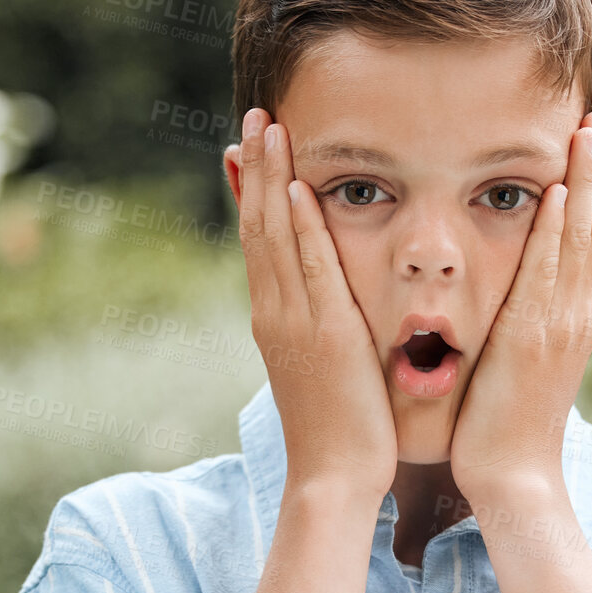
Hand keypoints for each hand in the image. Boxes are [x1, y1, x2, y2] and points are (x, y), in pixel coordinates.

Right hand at [226, 108, 397, 503]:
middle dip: (254, 168)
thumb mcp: (325, 369)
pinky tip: (293, 187)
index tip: (251, 146)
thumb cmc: (340, 431)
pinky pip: (307, 269)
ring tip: (267, 126)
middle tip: (254, 115)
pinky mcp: (321, 334)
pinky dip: (297, 227)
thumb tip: (328, 307)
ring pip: (274, 236)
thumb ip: (323, 331)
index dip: (254, 191)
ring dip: (269, 178)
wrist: (334, 477)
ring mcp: (293, 322)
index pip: (260, 242)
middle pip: (257, 226)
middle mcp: (275, 313)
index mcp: (276, 320)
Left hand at [449, 111, 591, 504]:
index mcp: (575, 319)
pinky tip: (559, 190)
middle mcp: (577, 315)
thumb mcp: (522, 365)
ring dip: (586, 183)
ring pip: (581, 241)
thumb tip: (523, 299)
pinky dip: (557, 229)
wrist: (513, 477)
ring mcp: (562, 325)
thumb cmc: (506, 427)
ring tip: (590, 132)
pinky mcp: (535, 338)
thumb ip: (527, 325)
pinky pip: (548, 272)